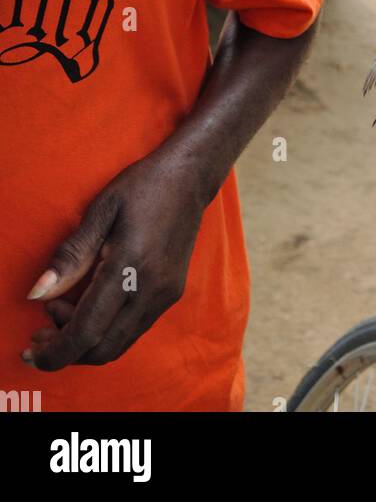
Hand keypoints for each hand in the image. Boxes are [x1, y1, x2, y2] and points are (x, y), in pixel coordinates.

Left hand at [22, 152, 206, 369]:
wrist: (190, 177)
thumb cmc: (142, 186)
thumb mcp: (101, 210)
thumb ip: (71, 255)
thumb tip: (38, 294)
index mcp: (130, 266)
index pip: (87, 330)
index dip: (55, 351)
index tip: (31, 352)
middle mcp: (151, 289)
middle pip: (103, 349)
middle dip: (67, 351)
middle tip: (41, 330)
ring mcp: (165, 295)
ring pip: (119, 344)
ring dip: (86, 342)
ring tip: (62, 311)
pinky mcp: (171, 294)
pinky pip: (133, 329)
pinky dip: (106, 331)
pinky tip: (91, 307)